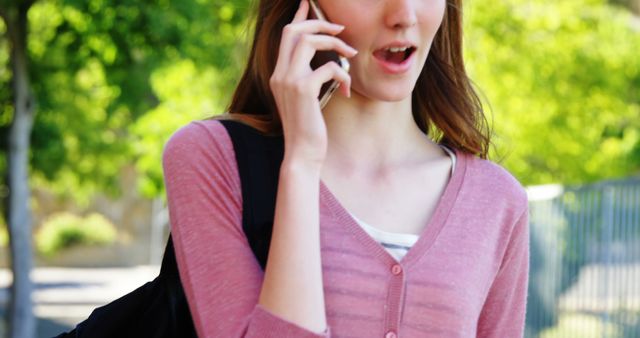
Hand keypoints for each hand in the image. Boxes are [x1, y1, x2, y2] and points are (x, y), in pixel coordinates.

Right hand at [269, 0, 356, 166]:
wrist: (302, 153)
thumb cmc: (308, 129)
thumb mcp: (306, 100)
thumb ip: (310, 79)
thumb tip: (329, 63)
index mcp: (279, 74)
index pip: (286, 36)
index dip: (299, 16)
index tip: (308, 3)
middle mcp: (279, 74)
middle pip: (294, 31)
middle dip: (320, 24)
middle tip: (341, 29)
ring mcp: (289, 80)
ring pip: (309, 41)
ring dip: (335, 44)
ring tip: (350, 56)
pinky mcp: (303, 90)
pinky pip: (329, 68)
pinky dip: (343, 75)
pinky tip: (347, 90)